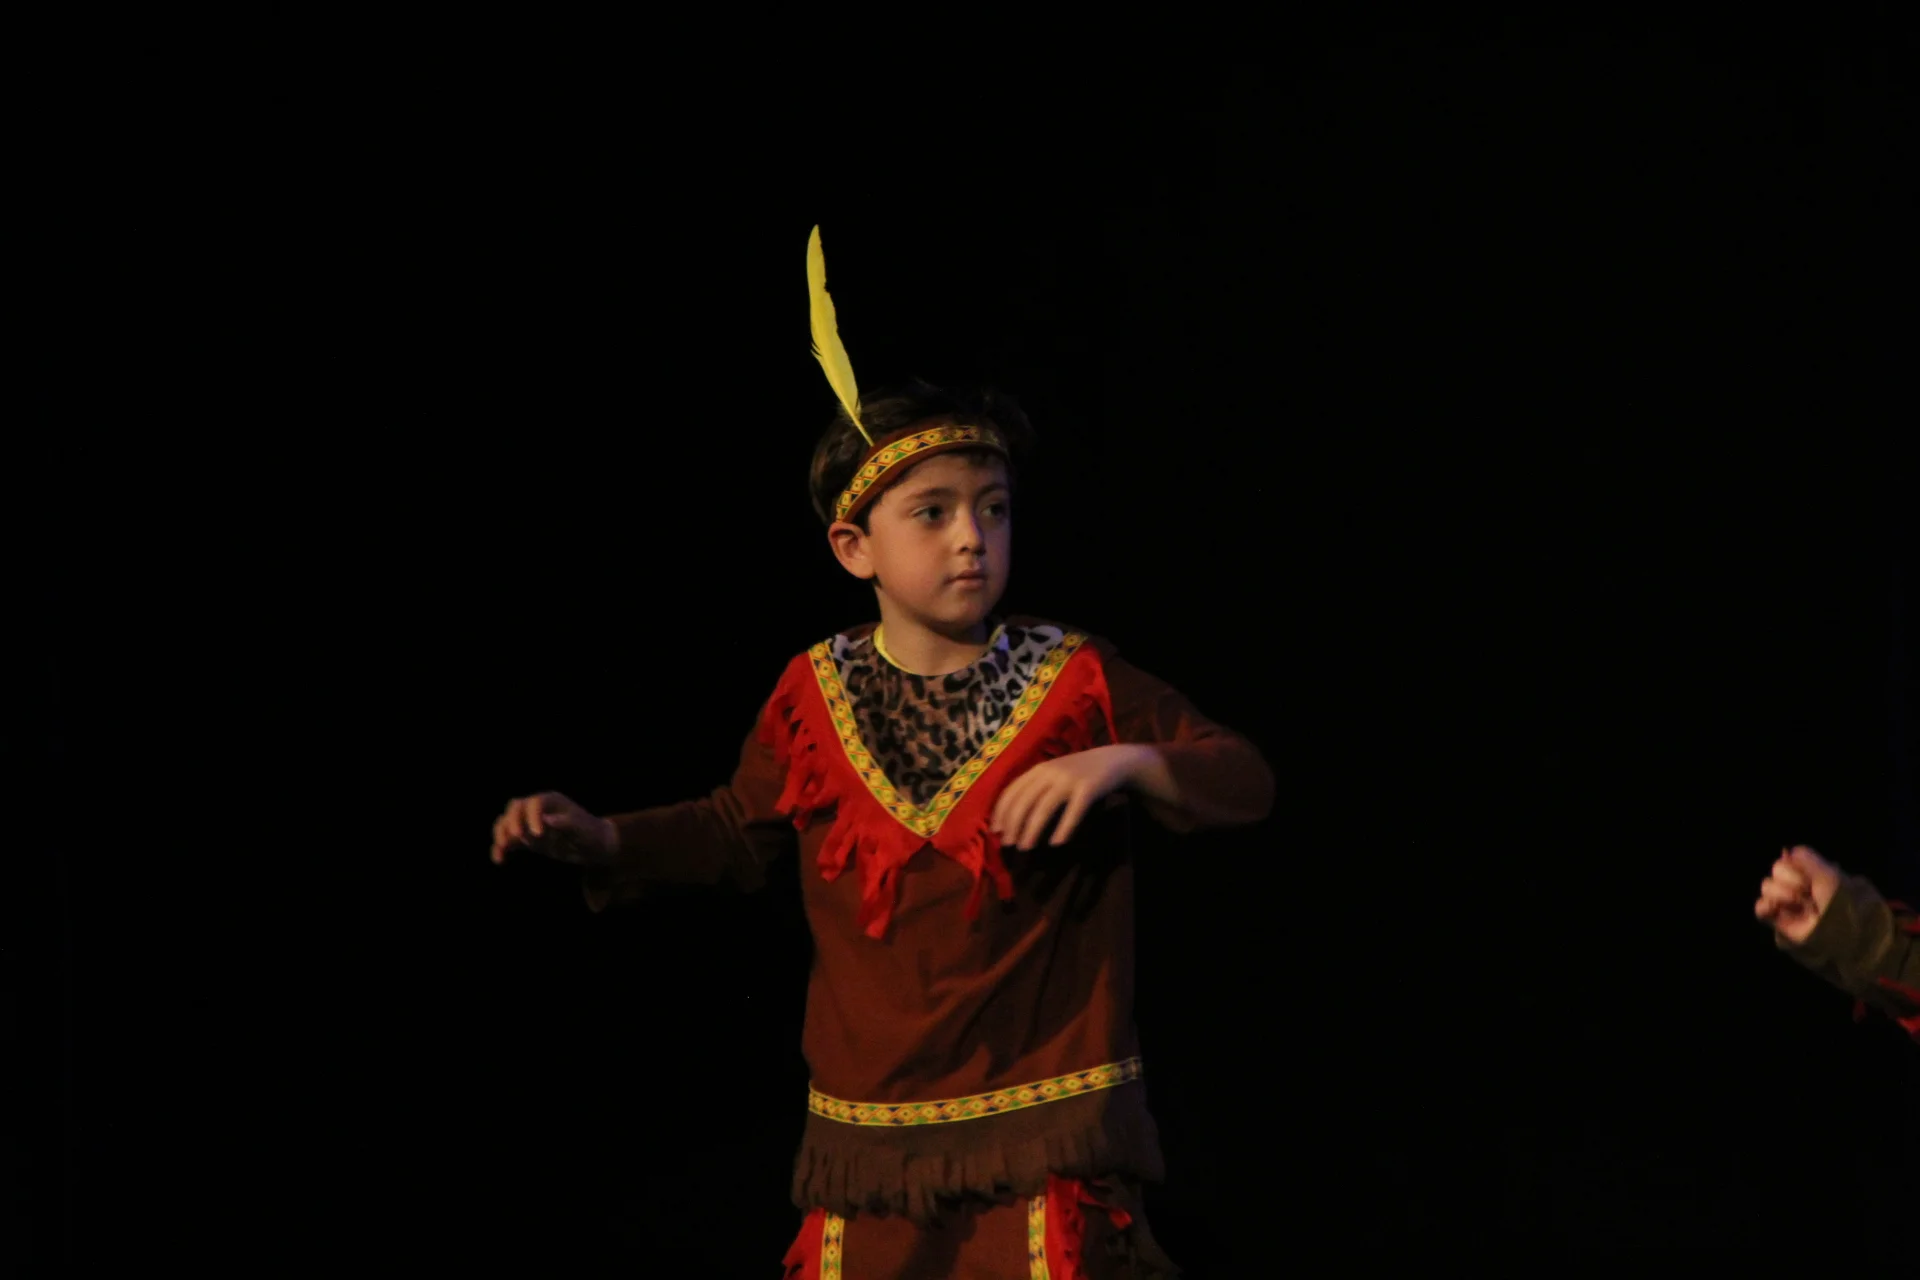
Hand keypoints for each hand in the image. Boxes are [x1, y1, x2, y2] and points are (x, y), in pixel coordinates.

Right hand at [491, 791, 617, 866]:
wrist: (593, 847)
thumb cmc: (591, 834)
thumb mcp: (583, 829)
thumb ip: (566, 823)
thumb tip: (546, 819)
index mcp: (552, 801)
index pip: (535, 802)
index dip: (532, 816)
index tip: (537, 834)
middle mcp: (538, 809)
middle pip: (515, 808)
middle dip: (512, 821)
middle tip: (515, 839)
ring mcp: (529, 823)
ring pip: (507, 821)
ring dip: (502, 833)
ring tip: (503, 848)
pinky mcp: (525, 839)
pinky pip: (508, 840)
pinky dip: (501, 848)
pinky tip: (499, 859)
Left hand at [989, 745, 1149, 850]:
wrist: (1112, 760)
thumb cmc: (1077, 772)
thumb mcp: (1053, 773)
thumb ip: (1035, 787)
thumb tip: (1010, 817)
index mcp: (1038, 769)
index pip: (1012, 791)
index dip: (1002, 812)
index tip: (996, 831)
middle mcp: (1050, 772)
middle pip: (1025, 801)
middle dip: (1013, 824)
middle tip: (1009, 844)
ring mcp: (1069, 779)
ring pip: (1044, 807)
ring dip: (1032, 830)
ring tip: (1025, 847)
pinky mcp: (1088, 788)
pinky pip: (1073, 812)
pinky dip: (1063, 828)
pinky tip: (1057, 843)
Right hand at [1754, 845, 1841, 944]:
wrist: (1839, 929)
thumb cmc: (1838, 899)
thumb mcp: (1827, 873)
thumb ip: (1806, 858)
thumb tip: (1786, 851)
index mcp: (1809, 874)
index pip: (1788, 860)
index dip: (1795, 867)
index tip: (1809, 877)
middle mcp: (1796, 886)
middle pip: (1776, 871)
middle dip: (1791, 880)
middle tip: (1807, 893)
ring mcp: (1786, 903)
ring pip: (1767, 886)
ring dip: (1782, 893)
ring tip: (1799, 905)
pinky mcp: (1777, 920)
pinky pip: (1760, 907)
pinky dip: (1765, 906)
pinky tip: (1775, 908)